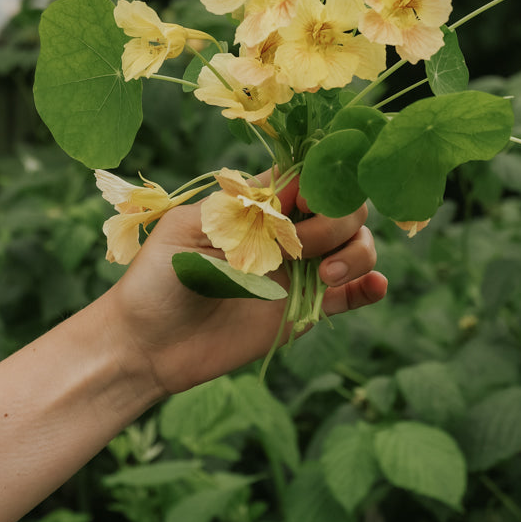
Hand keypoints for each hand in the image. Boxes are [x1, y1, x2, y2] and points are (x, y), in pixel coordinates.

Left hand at [102, 183, 386, 398]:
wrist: (145, 343)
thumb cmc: (157, 277)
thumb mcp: (189, 227)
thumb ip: (240, 204)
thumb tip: (292, 180)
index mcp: (259, 206)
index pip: (310, 178)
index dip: (321, 182)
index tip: (304, 201)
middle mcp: (286, 234)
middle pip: (343, 209)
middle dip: (336, 221)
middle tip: (301, 246)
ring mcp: (298, 273)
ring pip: (356, 247)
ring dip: (356, 253)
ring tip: (326, 275)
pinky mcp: (303, 311)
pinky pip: (349, 296)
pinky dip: (369, 287)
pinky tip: (374, 286)